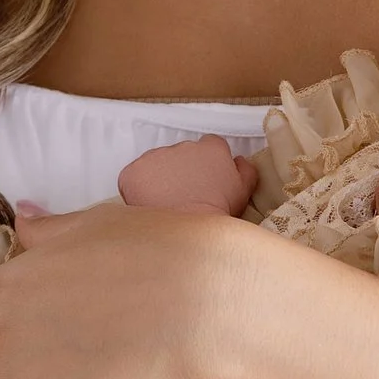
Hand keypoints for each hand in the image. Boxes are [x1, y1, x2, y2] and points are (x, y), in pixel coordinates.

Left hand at [121, 137, 260, 216]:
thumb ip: (245, 169)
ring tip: (165, 203)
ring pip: (157, 164)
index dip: (207, 164)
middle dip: (181, 171)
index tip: (204, 181)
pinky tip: (148, 205)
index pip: (210, 146)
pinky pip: (134, 177)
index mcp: (211, 148)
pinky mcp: (133, 172)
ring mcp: (155, 157)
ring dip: (160, 179)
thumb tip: (238, 160)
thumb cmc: (218, 214)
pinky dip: (138, 188)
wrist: (187, 232)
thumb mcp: (243, 191)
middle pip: (181, 154)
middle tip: (185, 195)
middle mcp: (183, 146)